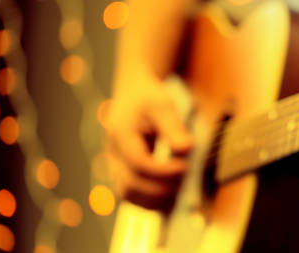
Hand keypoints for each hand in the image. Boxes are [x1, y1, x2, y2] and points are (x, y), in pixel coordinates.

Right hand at [106, 68, 191, 212]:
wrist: (132, 94)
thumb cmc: (148, 97)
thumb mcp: (163, 104)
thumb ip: (174, 126)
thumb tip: (186, 149)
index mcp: (120, 134)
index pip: (139, 164)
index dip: (163, 171)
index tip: (185, 165)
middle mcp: (112, 153)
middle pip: (131, 184)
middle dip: (162, 186)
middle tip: (184, 174)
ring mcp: (113, 165)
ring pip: (127, 195)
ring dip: (155, 197)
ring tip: (178, 185)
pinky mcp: (120, 172)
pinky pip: (130, 195)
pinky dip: (150, 199)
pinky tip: (170, 191)